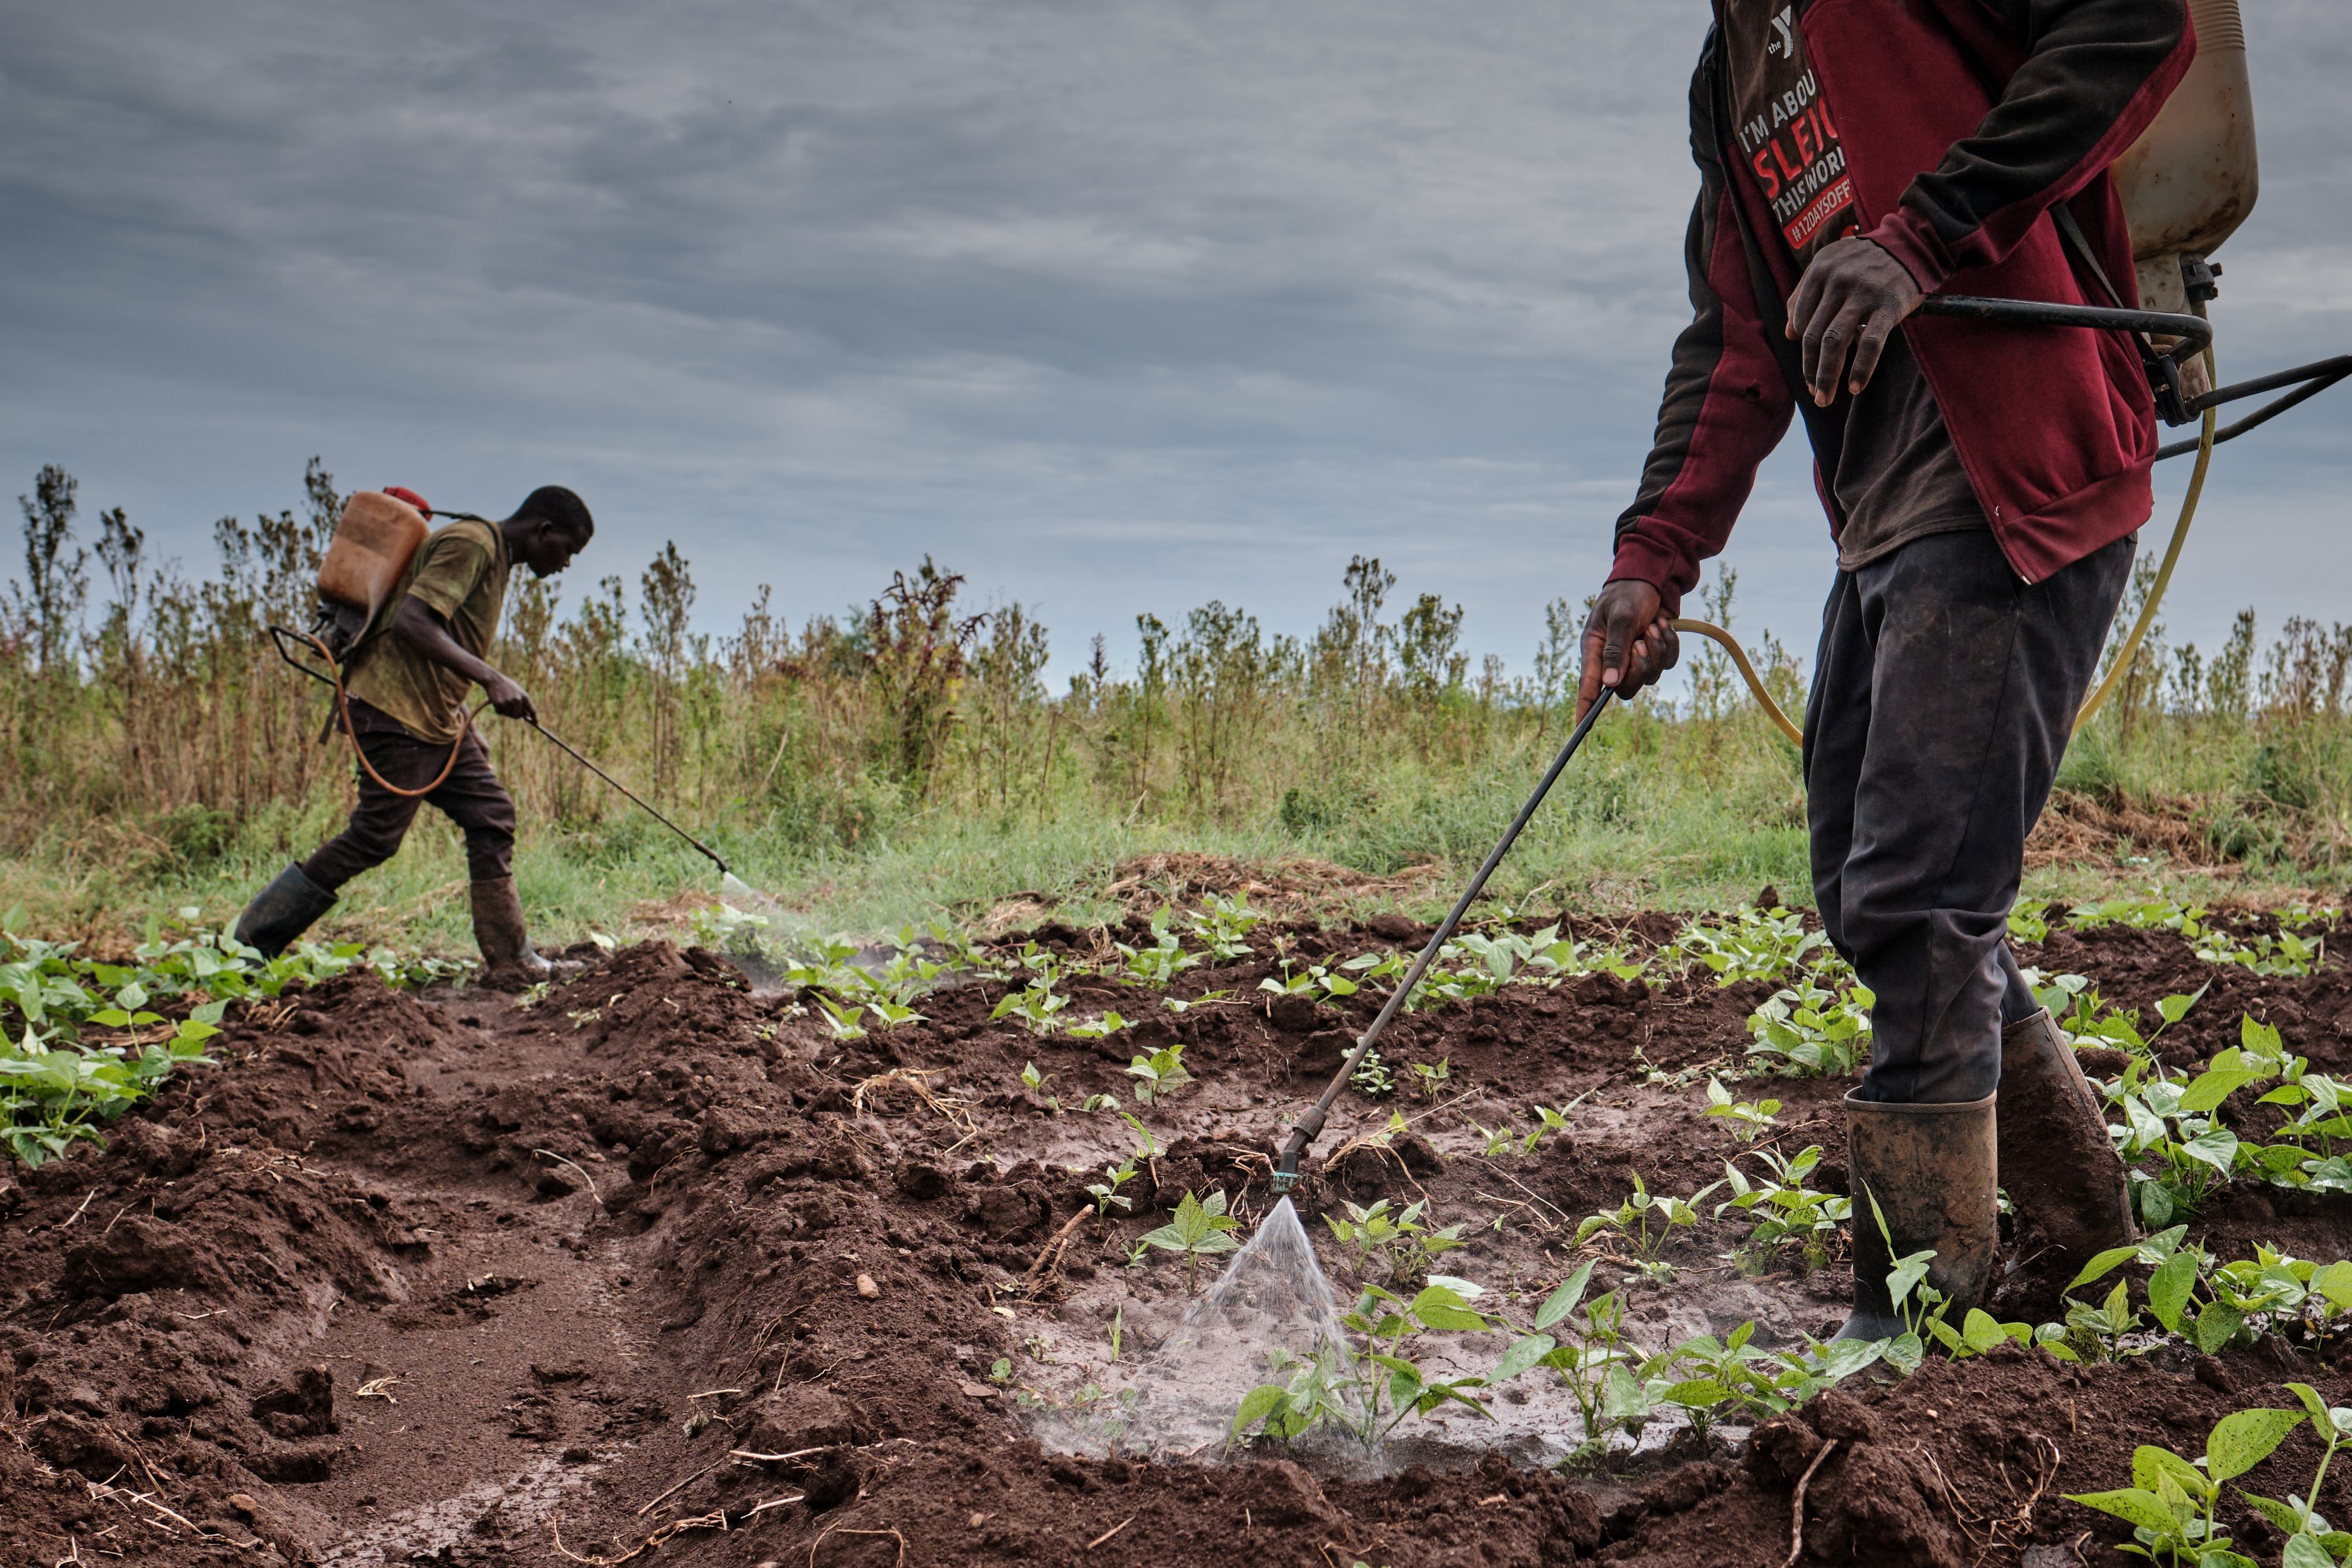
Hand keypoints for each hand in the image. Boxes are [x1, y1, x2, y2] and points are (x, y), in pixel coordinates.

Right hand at [481, 671, 536, 723]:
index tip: (536, 724)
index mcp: (525, 696)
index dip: (535, 718)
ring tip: (503, 700)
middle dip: (514, 715)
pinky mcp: (499, 704)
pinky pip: (500, 712)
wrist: (494, 679)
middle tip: (510, 710)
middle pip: (518, 716)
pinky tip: (497, 700)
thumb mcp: (518, 692)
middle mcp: (518, 700)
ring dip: (505, 711)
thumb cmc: (507, 686)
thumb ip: (523, 703)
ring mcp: (508, 702)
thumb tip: (527, 716)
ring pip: (508, 715)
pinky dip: (498, 709)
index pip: (532, 710)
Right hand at [1576, 580, 1678, 722]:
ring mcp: (1634, 657)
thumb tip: (1609, 683)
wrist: (1652, 578)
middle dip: (1640, 667)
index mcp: (1595, 648)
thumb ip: (1615, 649)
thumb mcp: (1621, 617)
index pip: (1588, 684)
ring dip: (1658, 649)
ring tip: (1653, 625)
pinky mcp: (1655, 653)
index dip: (1585, 706)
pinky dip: (1670, 644)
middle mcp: (1612, 658)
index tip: (1582, 727)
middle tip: (1643, 642)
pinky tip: (1663, 625)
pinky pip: (1668, 664)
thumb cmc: (1629, 593)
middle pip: (1624, 687)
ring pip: (1650, 676)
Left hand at [1785, 237, 1923, 406]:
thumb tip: (1788, 333)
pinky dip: (1860, 369)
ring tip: (1825, 398)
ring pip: (1836, 342)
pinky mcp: (1889, 305)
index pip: (1801, 320)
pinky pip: (1870, 344)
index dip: (1803, 349)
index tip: (1809, 367)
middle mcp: (1838, 280)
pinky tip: (1855, 387)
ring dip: (1828, 376)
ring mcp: (1863, 293)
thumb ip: (1805, 294)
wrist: (1911, 245)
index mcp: (1820, 270)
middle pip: (1815, 335)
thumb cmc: (1865, 261)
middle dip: (1810, 369)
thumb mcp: (1830, 264)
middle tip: (1813, 393)